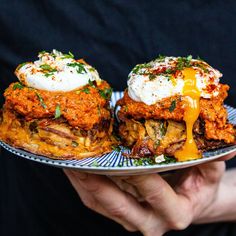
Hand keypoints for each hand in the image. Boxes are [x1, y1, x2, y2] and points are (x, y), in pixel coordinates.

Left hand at [64, 152, 235, 235]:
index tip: (120, 153)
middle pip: (117, 203)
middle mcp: (149, 221)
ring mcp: (131, 218)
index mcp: (174, 213)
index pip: (153, 192)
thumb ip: (213, 160)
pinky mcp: (119, 212)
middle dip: (97, 181)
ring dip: (83, 182)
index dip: (138, 174)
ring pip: (100, 203)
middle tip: (81, 159)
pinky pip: (95, 201)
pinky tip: (75, 168)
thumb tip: (227, 144)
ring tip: (70, 160)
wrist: (190, 199)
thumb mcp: (209, 173)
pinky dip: (83, 185)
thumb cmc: (199, 184)